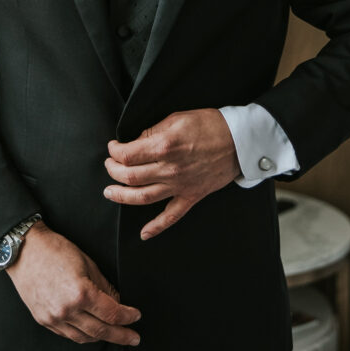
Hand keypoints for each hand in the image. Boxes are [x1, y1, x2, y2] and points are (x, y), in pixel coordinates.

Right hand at [6, 222, 140, 345]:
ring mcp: (54, 318)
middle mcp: (67, 310)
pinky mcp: (43, 320)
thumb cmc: (56, 250)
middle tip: (134, 338)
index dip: (127, 317)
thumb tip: (117, 302)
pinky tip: (92, 332)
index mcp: (81, 293)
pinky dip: (83, 335)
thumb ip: (104, 286)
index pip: (112, 313)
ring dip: (102, 338)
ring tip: (114, 335)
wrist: (24, 251)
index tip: (136, 317)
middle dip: (120, 336)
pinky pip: (68, 335)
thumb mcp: (88, 263)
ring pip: (84, 337)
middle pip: (101, 331)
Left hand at [104, 109, 240, 240]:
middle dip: (113, 170)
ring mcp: (180, 185)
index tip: (113, 148)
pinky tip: (143, 233)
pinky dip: (156, 227)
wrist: (240, 140)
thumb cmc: (210, 124)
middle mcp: (170, 168)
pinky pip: (171, 216)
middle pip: (130, 176)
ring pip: (143, 198)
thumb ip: (153, 130)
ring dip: (121, 196)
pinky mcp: (191, 196)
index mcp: (165, 146)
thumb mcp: (177, 117)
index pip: (127, 154)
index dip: (114, 151)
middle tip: (110, 165)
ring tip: (110, 192)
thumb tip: (135, 142)